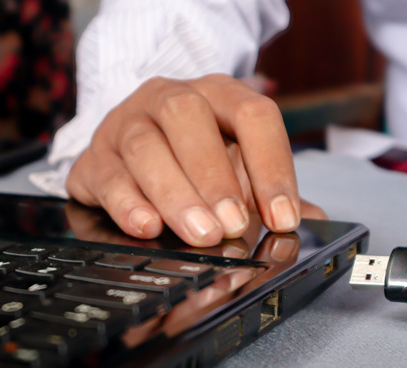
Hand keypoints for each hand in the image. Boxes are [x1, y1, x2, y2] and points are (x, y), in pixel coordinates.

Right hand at [66, 73, 324, 246]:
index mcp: (215, 94)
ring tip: (200, 233)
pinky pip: (106, 176)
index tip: (284, 216)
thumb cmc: (193, 156)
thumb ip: (269, 192)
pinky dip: (127, 204)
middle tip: (234, 225)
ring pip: (144, 147)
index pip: (252, 114)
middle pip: (188, 117)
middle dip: (214, 175)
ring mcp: (124, 124)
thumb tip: (312, 223)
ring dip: (175, 194)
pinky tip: (147, 226)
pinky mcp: (94, 158)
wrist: (129, 145)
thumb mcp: (237, 164)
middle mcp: (167, 99)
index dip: (272, 165)